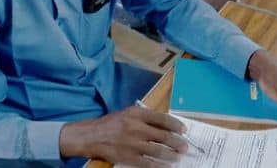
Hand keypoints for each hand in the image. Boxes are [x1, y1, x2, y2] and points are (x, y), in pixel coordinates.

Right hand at [60, 106, 187, 166]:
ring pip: (158, 150)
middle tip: (185, 146)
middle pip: (163, 135)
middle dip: (177, 142)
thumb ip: (144, 116)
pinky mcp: (128, 157)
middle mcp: (136, 127)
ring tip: (178, 157)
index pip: (162, 118)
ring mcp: (132, 143)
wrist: (91, 136)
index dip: (175, 125)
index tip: (184, 129)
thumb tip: (164, 124)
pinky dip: (158, 165)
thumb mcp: (128, 113)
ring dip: (171, 154)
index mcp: (137, 114)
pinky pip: (147, 163)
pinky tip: (166, 166)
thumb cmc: (111, 123)